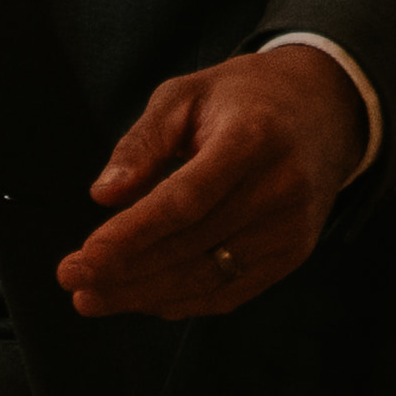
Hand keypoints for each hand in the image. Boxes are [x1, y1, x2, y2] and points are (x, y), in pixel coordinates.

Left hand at [56, 45, 375, 323]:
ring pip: (207, 278)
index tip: (83, 256)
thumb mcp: (187, 94)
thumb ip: (143, 141)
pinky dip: (180, 301)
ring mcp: (292, 226)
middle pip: (191, 246)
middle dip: (124, 270)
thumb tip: (103, 195)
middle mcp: (282, 187)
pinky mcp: (294, 252)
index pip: (186, 200)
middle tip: (71, 279)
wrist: (325, 109)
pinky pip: (229, 292)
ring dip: (143, 294)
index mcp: (254, 138)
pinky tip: (139, 298)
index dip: (132, 234)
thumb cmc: (242, 99)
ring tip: (91, 297)